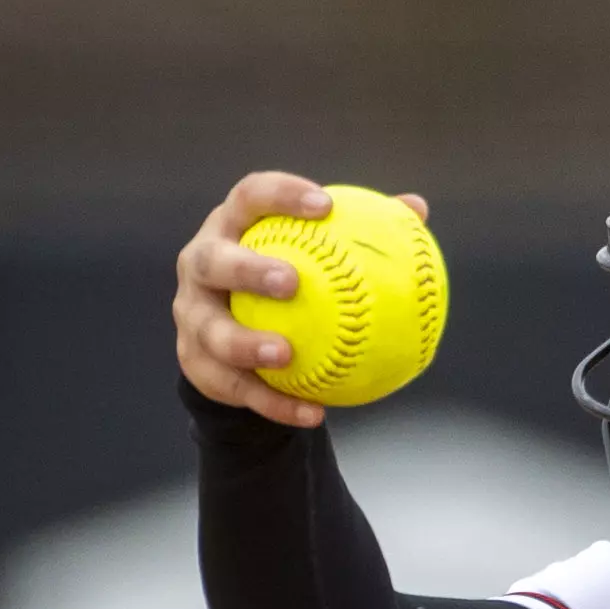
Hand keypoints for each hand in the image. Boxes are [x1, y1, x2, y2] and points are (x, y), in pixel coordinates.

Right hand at [173, 171, 429, 426]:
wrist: (236, 339)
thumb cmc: (285, 279)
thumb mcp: (316, 253)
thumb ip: (359, 231)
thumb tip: (418, 209)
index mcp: (231, 227)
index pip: (249, 197)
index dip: (280, 195)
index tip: (325, 205)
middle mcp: (200, 265)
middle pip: (212, 260)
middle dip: (247, 269)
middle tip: (291, 281)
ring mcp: (191, 315)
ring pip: (212, 331)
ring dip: (247, 344)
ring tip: (286, 354)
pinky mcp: (195, 362)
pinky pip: (236, 387)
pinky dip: (274, 402)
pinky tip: (313, 413)